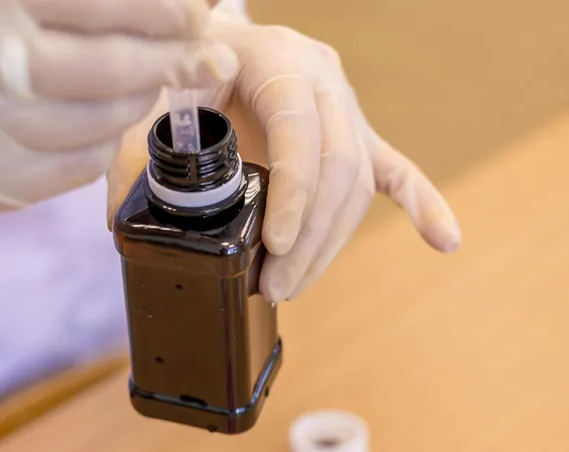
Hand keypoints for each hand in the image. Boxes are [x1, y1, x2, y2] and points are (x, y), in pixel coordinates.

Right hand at [0, 0, 235, 213]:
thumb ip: (77, 1)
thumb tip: (184, 8)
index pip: (100, 5)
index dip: (165, 12)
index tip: (198, 15)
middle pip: (109, 70)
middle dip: (168, 60)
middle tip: (199, 54)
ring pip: (96, 126)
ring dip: (137, 103)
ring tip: (143, 83)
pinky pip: (72, 172)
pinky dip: (102, 146)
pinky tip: (101, 124)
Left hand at [109, 15, 460, 302]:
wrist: (217, 46)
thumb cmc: (185, 72)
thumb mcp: (156, 98)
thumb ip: (137, 144)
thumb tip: (124, 208)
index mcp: (276, 60)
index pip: (299, 129)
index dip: (293, 192)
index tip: (274, 245)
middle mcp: (322, 79)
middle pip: (338, 165)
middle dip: (310, 235)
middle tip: (276, 285)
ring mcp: (344, 108)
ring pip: (358, 181)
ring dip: (331, 243)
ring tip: (293, 286)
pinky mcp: (356, 133)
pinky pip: (395, 169)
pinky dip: (422, 203)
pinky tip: (444, 239)